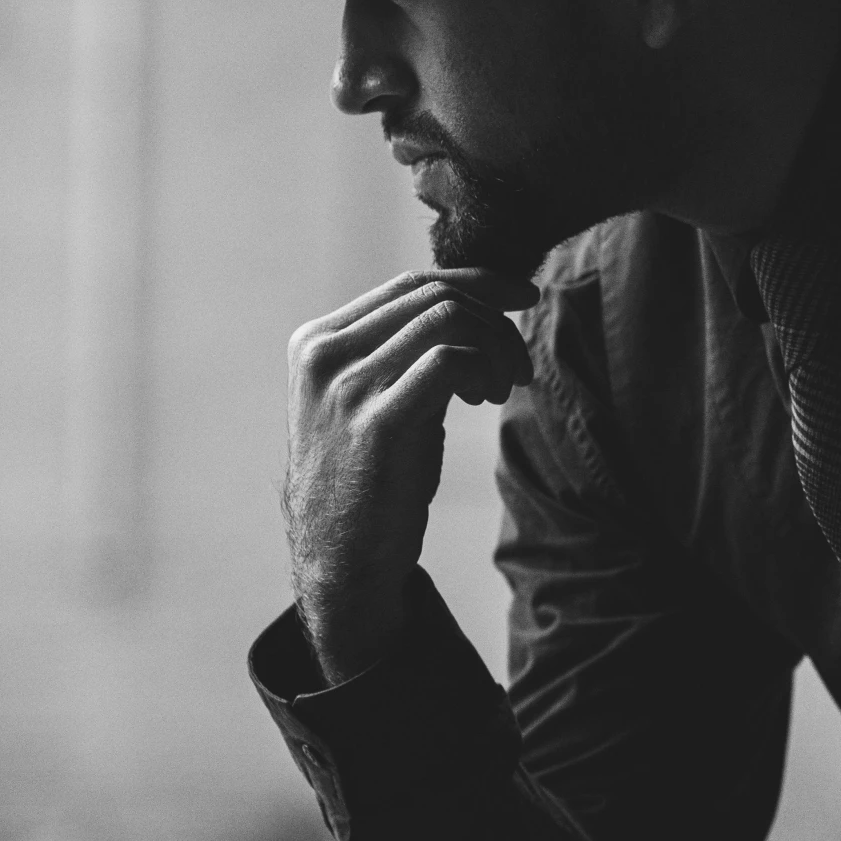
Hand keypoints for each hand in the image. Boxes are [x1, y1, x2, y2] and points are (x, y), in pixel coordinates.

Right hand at [283, 268, 537, 682]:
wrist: (342, 557)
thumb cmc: (370, 477)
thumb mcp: (374, 398)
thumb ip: (403, 352)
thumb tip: (474, 308)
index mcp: (317, 341)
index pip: (410, 284)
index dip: (478, 282)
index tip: (523, 296)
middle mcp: (324, 355)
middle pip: (432, 295)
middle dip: (495, 318)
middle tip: (518, 365)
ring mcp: (346, 388)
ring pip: (446, 319)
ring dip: (495, 345)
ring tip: (503, 387)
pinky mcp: (377, 424)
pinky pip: (448, 362)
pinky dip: (482, 369)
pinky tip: (487, 399)